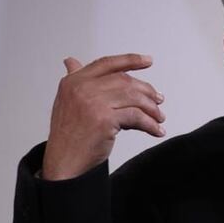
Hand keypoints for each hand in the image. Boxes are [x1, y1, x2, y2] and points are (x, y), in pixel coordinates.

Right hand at [42, 54, 164, 180]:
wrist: (64, 161)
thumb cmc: (68, 134)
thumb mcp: (67, 101)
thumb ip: (75, 81)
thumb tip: (71, 61)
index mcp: (73, 81)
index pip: (107, 64)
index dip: (130, 60)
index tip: (148, 60)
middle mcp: (81, 88)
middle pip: (125, 81)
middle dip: (147, 91)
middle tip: (159, 100)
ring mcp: (93, 103)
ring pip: (134, 98)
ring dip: (152, 109)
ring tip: (160, 118)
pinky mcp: (105, 120)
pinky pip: (137, 117)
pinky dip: (151, 124)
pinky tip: (157, 130)